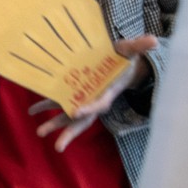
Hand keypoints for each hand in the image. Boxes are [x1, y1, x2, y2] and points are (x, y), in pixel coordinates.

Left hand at [29, 36, 157, 151]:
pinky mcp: (72, 93)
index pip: (99, 104)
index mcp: (107, 92)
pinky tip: (32, 110)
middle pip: (82, 120)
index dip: (89, 108)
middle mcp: (93, 99)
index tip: (75, 112)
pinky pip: (59, 102)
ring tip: (39, 132)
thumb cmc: (123, 57)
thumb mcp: (131, 49)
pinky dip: (45, 105)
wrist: (117, 62)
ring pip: (68, 115)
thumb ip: (139, 45)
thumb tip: (155, 41)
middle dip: (70, 133)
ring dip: (54, 123)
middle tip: (57, 147)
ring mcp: (82, 98)